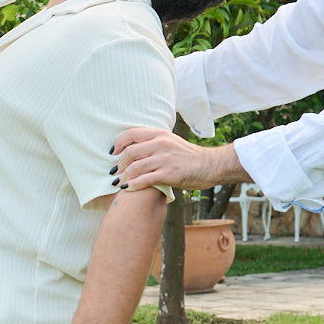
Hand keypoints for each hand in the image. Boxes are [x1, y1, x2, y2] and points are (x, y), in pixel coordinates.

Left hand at [112, 127, 246, 191]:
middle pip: (130, 152)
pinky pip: (145, 179)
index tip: (112, 153)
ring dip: (123, 177)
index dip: (118, 143)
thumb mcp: (171, 142)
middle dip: (118, 164)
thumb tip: (134, 149)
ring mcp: (165, 159)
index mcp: (160, 134)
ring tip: (118, 183)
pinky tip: (128, 189)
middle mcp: (161, 144)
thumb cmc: (189, 156)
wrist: (210, 165)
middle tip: (114, 172)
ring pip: (135, 167)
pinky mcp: (169, 173)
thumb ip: (154, 143)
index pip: (131, 134)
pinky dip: (133, 185)